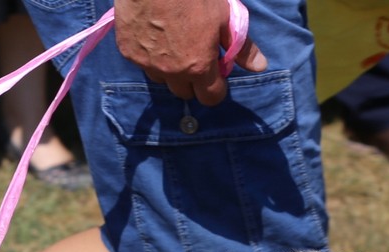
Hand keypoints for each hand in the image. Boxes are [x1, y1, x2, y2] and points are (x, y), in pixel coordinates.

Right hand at [113, 0, 267, 106]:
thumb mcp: (225, 16)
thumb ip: (240, 46)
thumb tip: (259, 67)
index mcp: (198, 66)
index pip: (210, 98)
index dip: (217, 88)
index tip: (217, 74)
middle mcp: (172, 72)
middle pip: (185, 93)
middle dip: (193, 80)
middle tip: (195, 55)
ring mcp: (148, 64)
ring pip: (162, 79)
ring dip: (170, 70)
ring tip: (173, 43)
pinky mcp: (129, 53)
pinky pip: (144, 64)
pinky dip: (151, 55)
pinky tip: (155, 34)